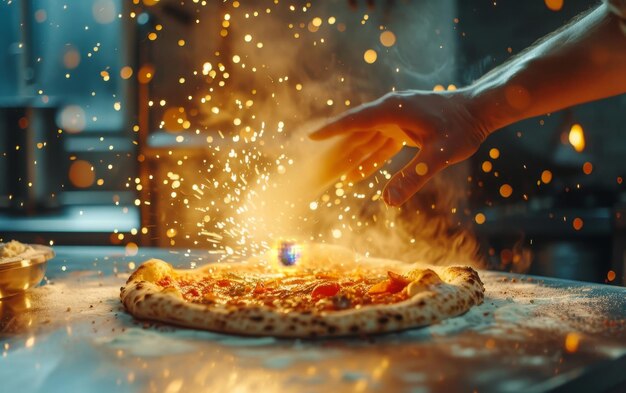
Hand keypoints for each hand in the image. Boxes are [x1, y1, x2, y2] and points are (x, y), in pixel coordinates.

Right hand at [309, 90, 490, 205]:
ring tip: (334, 180)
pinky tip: (358, 175)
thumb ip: (414, 177)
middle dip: (337, 151)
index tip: (311, 137)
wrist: (480, 110)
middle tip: (317, 168)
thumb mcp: (439, 154)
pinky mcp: (404, 126)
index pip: (355, 121)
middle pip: (355, 132)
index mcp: (393, 110)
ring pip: (366, 139)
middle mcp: (390, 111)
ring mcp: (396, 118)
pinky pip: (380, 144)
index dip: (332, 130)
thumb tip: (388, 203)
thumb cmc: (462, 128)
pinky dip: (369, 159)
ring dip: (352, 158)